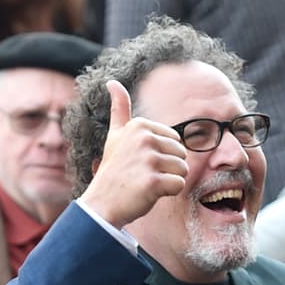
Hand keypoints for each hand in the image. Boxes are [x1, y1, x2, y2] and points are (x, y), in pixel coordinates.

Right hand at [81, 81, 187, 228]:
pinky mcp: (153, 181)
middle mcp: (144, 139)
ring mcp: (148, 160)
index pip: (175, 140)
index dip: (162, 155)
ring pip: (183, 169)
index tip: (139, 162)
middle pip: (182, 153)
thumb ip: (119, 108)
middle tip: (143, 175)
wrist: (101, 203)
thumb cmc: (113, 170)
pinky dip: (167, 193)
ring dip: (168, 181)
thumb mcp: (115, 135)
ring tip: (146, 184)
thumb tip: (112, 81)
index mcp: (139, 125)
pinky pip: (179, 185)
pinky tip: (149, 193)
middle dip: (168, 168)